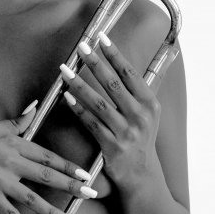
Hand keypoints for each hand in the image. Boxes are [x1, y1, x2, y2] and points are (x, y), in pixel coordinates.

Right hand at [0, 102, 94, 213]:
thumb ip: (15, 121)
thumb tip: (34, 108)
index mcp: (12, 143)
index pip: (47, 155)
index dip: (68, 165)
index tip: (85, 173)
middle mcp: (10, 163)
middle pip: (46, 176)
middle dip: (71, 186)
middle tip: (91, 193)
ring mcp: (0, 182)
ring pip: (33, 198)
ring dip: (54, 211)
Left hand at [59, 32, 162, 190]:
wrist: (143, 176)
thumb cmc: (141, 139)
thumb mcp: (149, 113)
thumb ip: (141, 88)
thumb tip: (143, 59)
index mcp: (150, 103)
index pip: (129, 73)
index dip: (114, 54)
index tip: (101, 37)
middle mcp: (140, 116)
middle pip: (112, 84)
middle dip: (95, 63)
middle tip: (80, 47)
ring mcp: (126, 132)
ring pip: (98, 102)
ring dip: (79, 83)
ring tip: (65, 69)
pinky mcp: (112, 147)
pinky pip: (91, 123)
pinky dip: (78, 108)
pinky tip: (67, 96)